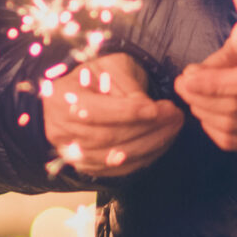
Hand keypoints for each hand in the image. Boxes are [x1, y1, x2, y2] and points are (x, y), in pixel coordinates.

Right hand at [41, 52, 184, 178]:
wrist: (77, 92)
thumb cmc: (95, 74)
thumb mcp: (108, 66)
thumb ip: (125, 85)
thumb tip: (146, 109)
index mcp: (60, 99)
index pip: (94, 111)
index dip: (127, 112)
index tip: (157, 108)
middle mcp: (61, 130)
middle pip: (108, 137)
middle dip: (147, 128)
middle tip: (175, 115)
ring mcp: (72, 153)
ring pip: (115, 157)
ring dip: (151, 144)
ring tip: (174, 127)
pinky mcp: (87, 166)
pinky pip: (118, 169)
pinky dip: (144, 158)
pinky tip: (162, 143)